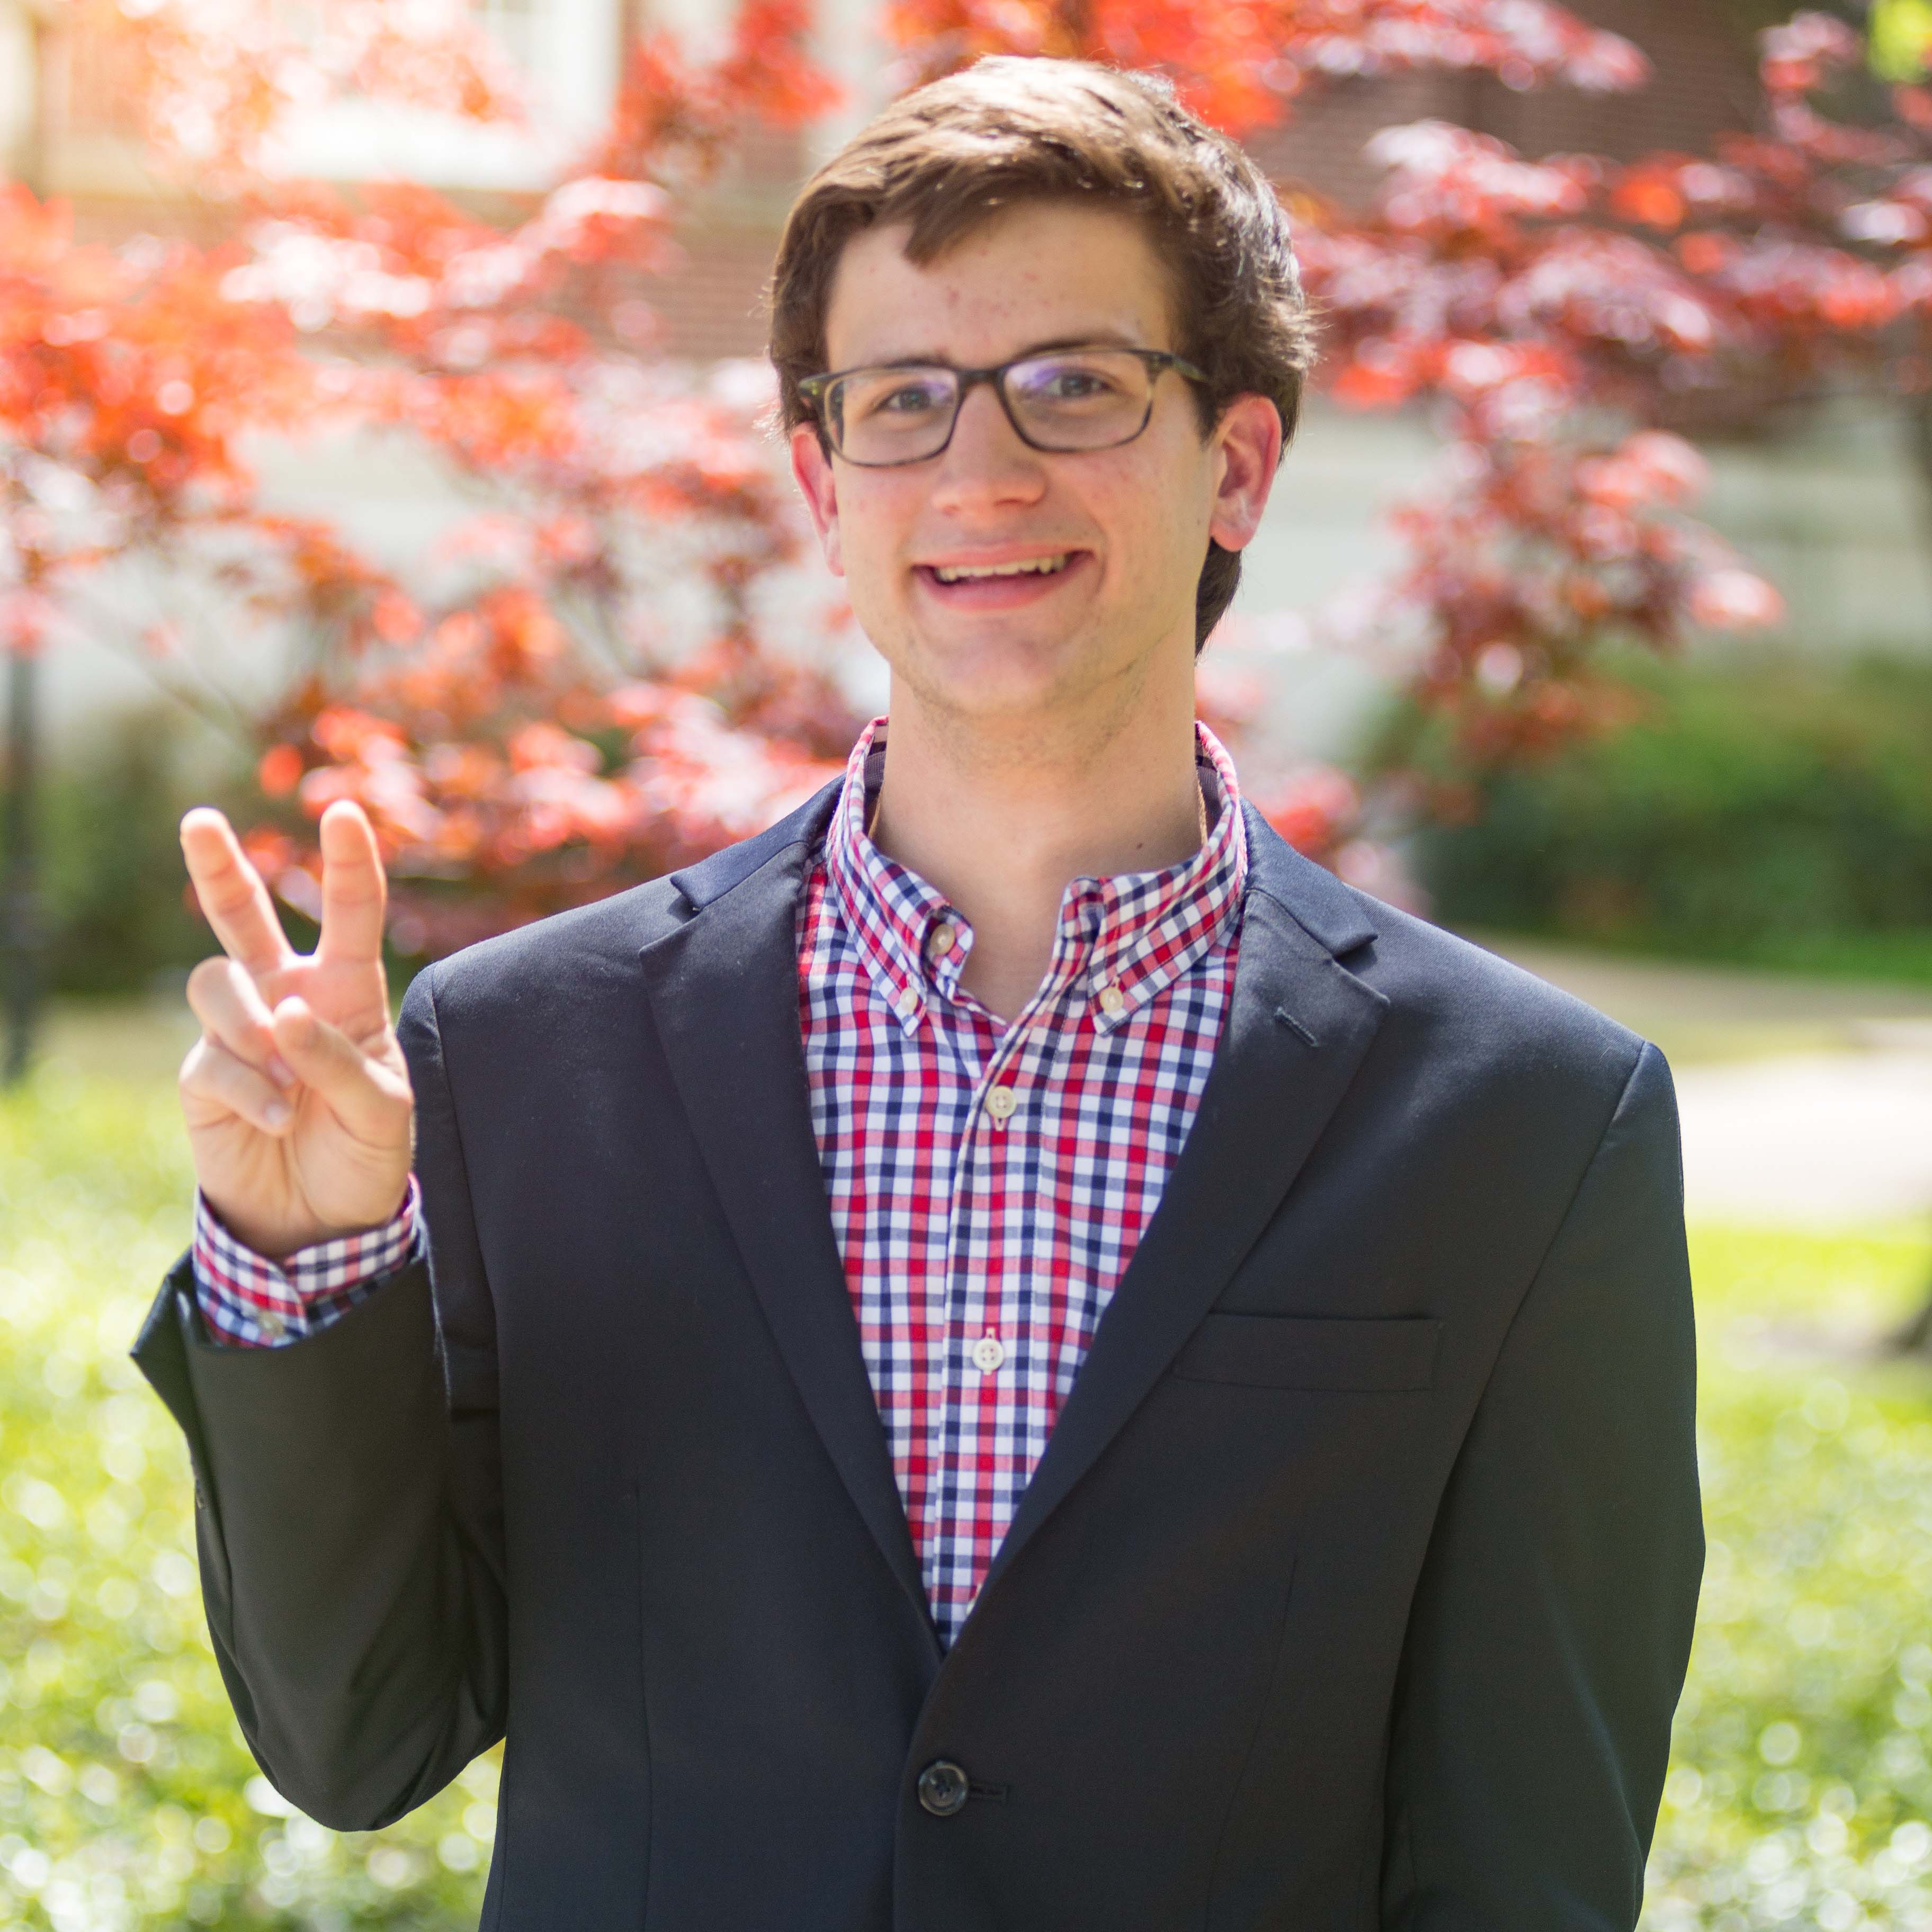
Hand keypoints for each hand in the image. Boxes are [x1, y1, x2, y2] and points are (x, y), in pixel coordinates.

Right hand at [178, 801, 414, 1258]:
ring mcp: (241, 1030)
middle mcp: (288, 994)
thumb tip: (285, 1014)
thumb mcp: (381, 1109)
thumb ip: (340, 1060)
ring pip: (216, 982)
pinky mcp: (204, 1072)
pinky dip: (250, 1091)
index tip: (342, 811)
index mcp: (347, 990)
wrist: (323, 1217)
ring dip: (252, 1028)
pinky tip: (279, 1119)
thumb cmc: (367, 1150)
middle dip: (219, 865)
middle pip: (243, 915)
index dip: (348, 862)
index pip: (351, 914)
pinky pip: (215, 1060)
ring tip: (287, 1084)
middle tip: (200, 819)